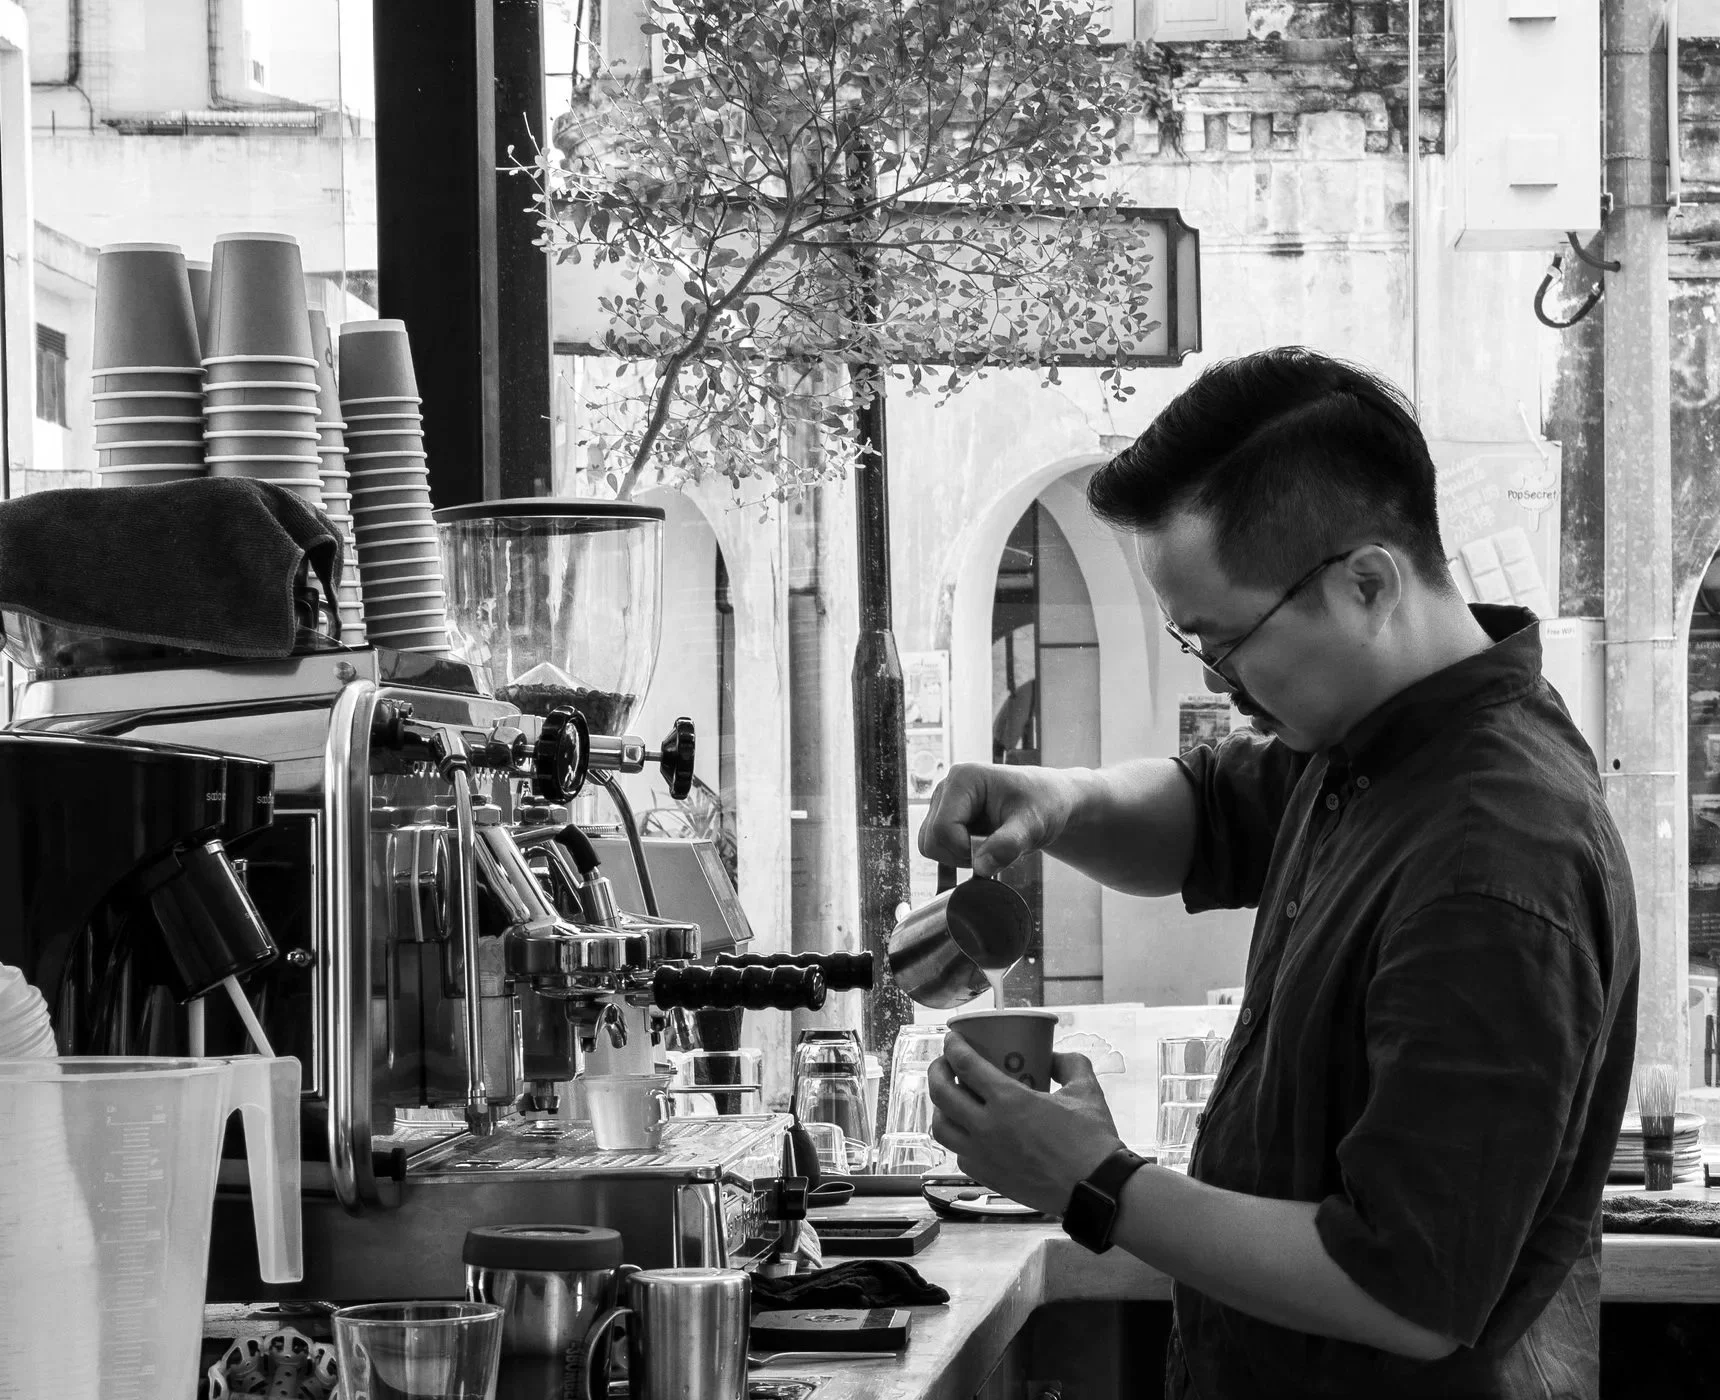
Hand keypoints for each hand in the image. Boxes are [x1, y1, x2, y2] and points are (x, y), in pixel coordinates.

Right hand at [918, 763, 1078, 876]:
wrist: (1049, 801)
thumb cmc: (1043, 804)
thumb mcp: (1032, 825)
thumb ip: (1008, 845)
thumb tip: (981, 867)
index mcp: (962, 779)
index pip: (942, 829)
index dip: (965, 850)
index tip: (996, 849)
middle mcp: (946, 788)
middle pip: (931, 840)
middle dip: (961, 855)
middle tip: (994, 848)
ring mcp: (943, 803)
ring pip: (930, 846)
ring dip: (959, 856)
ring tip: (989, 846)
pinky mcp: (946, 816)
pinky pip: (936, 846)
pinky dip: (955, 857)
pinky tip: (979, 852)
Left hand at [927, 1035, 1122, 1216]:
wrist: (1096, 1190)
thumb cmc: (1092, 1142)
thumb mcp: (1086, 1090)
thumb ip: (1070, 1064)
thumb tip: (1054, 1056)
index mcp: (1009, 1101)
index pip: (964, 1064)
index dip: (952, 1046)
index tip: (952, 1038)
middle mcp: (987, 1127)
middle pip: (941, 1093)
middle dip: (937, 1071)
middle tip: (945, 1063)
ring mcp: (983, 1155)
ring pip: (941, 1127)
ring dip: (940, 1108)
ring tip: (950, 1099)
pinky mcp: (987, 1177)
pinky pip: (958, 1153)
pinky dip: (957, 1138)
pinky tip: (969, 1131)